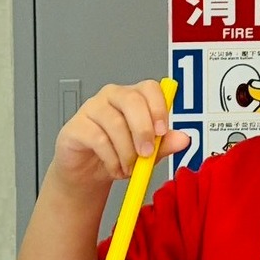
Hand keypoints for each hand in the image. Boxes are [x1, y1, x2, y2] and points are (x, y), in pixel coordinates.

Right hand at [52, 80, 189, 191]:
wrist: (88, 172)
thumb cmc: (119, 154)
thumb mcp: (148, 152)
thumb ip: (165, 144)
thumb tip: (184, 139)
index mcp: (135, 97)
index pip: (150, 88)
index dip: (158, 107)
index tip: (162, 131)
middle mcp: (113, 97)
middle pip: (132, 99)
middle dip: (143, 129)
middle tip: (146, 153)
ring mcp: (92, 108)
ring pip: (115, 122)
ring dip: (127, 151)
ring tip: (129, 167)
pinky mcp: (76, 126)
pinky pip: (97, 138)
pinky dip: (111, 158)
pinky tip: (115, 167)